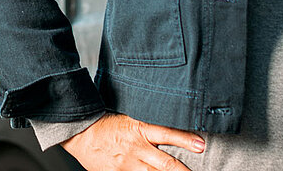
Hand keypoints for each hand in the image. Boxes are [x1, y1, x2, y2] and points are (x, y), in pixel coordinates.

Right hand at [61, 112, 204, 169]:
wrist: (81, 135)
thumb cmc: (106, 125)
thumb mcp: (129, 117)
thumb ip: (149, 123)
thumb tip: (170, 126)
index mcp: (140, 130)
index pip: (167, 134)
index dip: (186, 140)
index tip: (201, 145)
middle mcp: (137, 149)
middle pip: (166, 163)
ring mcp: (129, 165)